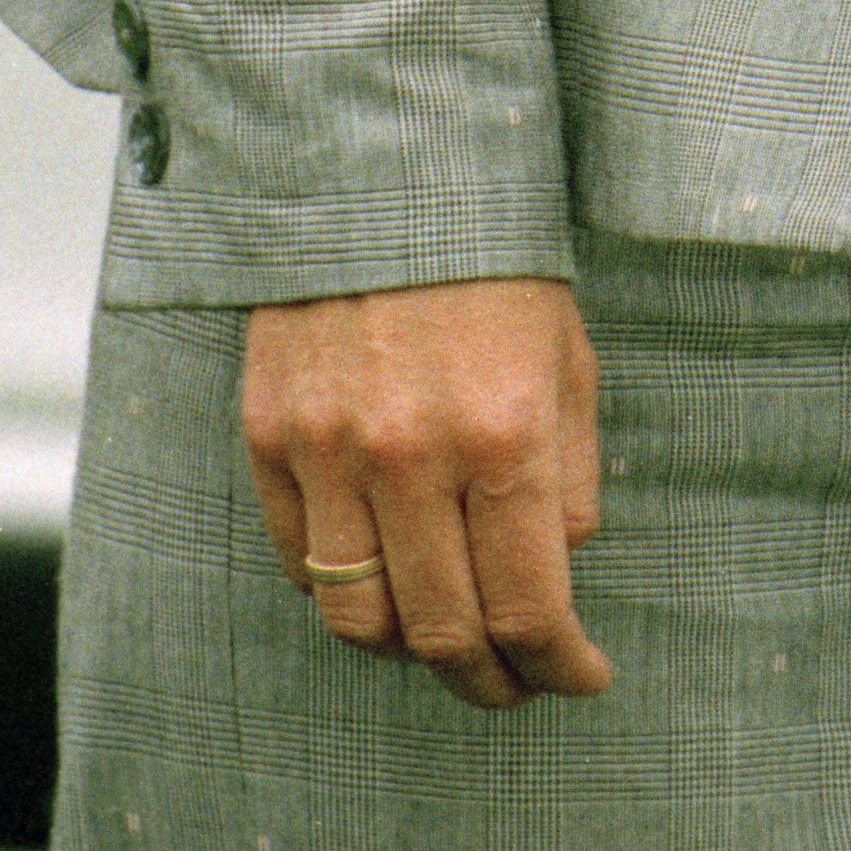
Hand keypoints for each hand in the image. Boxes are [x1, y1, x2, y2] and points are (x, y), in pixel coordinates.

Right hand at [243, 275, 611, 709]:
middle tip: (515, 683)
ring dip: (409, 650)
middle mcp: (411, 454)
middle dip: (490, 681)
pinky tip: (382, 573)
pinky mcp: (270, 435)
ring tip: (445, 635)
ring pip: (359, 620)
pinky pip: (299, 562)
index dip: (559, 664)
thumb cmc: (495, 258)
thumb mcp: (567, 357)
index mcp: (503, 432)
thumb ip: (570, 473)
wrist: (386, 166)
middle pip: (442, 633)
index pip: (528, 605)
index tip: (579, 675)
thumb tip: (557, 568)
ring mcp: (329, 449)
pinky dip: (341, 590)